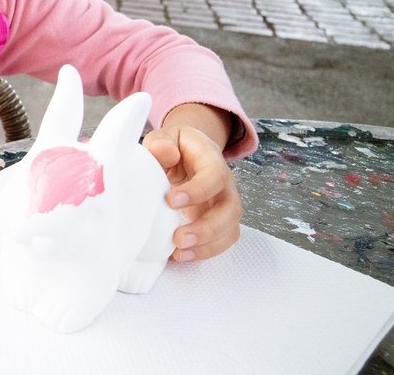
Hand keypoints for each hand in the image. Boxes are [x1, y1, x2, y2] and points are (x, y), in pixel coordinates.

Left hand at [142, 125, 242, 262]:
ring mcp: (223, 205)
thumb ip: (162, 142)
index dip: (198, 191)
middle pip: (231, 209)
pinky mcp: (217, 222)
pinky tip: (180, 256)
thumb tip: (164, 152)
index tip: (172, 200)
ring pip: (229, 230)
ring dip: (207, 245)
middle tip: (179, 238)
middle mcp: (224, 185)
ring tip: (179, 252)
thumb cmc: (174, 146)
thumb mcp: (165, 137)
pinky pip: (221, 242)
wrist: (184, 152)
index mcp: (212, 160)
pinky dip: (203, 252)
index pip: (215, 176)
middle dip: (207, 228)